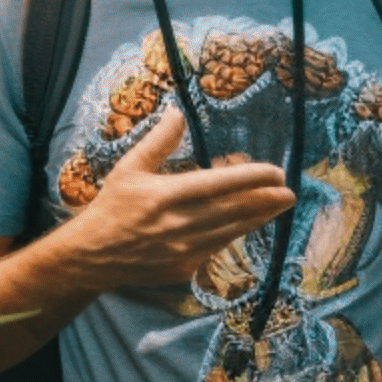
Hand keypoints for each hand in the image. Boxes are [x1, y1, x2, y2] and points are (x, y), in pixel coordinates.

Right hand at [68, 107, 295, 292]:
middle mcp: (179, 224)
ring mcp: (184, 250)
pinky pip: (217, 248)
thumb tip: (178, 112)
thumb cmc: (112, 207)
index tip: (275, 171)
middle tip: (289, 190)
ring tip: (280, 205)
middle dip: (266, 199)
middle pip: (234, 210)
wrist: (92, 257)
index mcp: (167, 195)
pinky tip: (249, 224)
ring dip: (259, 217)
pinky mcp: (184, 269)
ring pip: (232, 231)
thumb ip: (158, 141)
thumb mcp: (129, 168)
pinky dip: (235, 234)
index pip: (220, 184)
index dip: (251, 177)